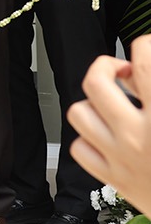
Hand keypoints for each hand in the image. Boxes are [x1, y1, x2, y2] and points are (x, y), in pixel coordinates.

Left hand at [68, 37, 150, 212]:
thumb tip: (148, 67)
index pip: (145, 63)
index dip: (145, 44)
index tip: (147, 47)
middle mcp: (138, 135)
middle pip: (96, 81)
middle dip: (107, 66)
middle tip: (124, 71)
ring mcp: (120, 157)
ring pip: (79, 112)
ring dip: (95, 103)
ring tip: (114, 104)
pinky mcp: (112, 178)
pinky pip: (80, 147)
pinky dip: (89, 137)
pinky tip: (109, 135)